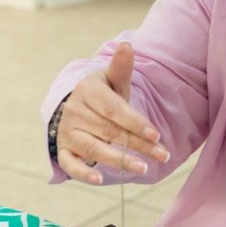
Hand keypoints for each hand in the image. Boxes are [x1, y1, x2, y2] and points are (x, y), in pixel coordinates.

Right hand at [56, 42, 169, 183]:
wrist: (75, 109)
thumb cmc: (102, 98)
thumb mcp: (112, 83)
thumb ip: (121, 69)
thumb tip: (128, 46)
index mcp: (88, 91)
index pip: (114, 109)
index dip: (135, 122)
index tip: (156, 135)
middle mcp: (74, 112)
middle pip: (110, 131)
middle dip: (138, 144)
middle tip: (162, 155)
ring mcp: (67, 132)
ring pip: (94, 148)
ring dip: (119, 160)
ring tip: (144, 168)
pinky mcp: (63, 151)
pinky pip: (70, 164)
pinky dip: (82, 173)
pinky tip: (99, 180)